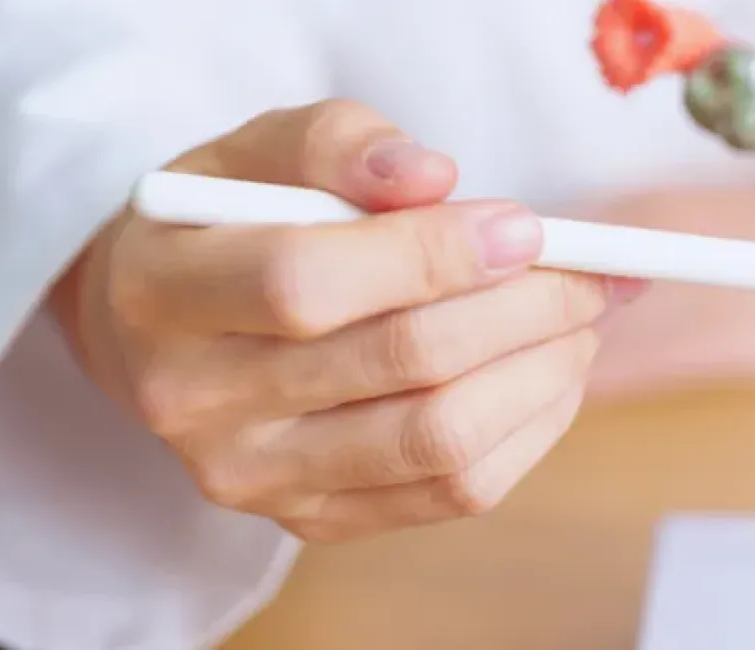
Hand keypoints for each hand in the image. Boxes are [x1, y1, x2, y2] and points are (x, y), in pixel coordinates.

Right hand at [56, 99, 647, 541]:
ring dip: (544, 371)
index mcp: (163, 291)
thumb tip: (435, 178)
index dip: (432, 254)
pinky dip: (532, 427)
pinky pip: (456, 491)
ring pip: (441, 439)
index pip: (307, 282)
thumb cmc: (234, 222)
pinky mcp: (314, 520)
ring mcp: (255, 476)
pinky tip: (554, 371)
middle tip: (592, 272)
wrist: (168, 330)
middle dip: (524, 309)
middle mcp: (194, 401)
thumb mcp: (262, 152)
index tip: (525, 227)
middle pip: (398, 363)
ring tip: (584, 317)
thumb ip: (341, 144)